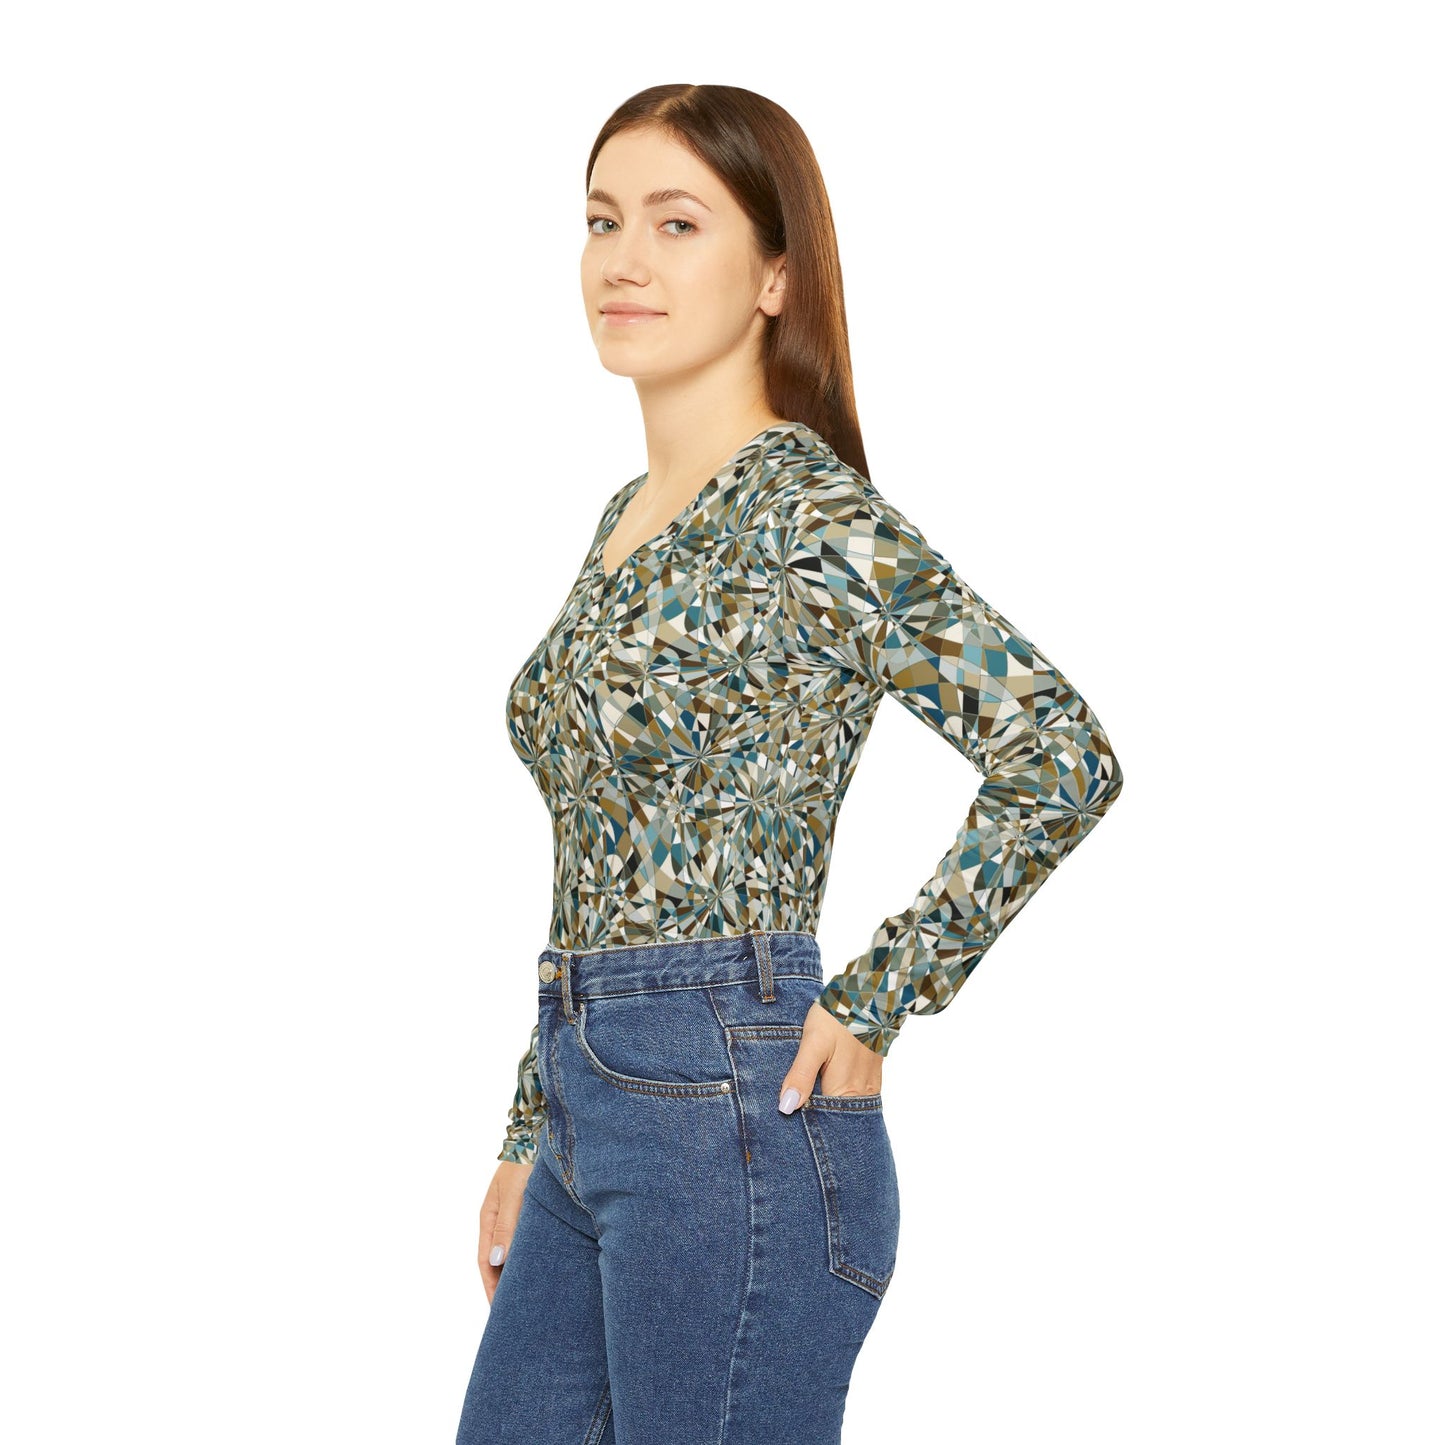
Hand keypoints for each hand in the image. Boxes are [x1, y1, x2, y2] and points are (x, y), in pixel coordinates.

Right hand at [476, 1160, 531, 1303]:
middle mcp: (500, 1219)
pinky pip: (527, 1239)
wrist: (538, 1132)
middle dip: (503, 1286)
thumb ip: (508, 1225)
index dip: (491, 1288)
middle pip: (498, 1261)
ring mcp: (514, 1214)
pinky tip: (543, 1264)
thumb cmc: (526, 1160)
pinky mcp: (531, 1209)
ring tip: (530, 1295)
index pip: (485, 1262)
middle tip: (515, 1313)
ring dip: (518, 1272)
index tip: (499, 1312)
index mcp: (489, 1217)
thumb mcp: (515, 1193)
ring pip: (513, 1251)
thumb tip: (497, 1262)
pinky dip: (530, 1255)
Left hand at [778, 1001, 882, 1112]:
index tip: (784, 1120)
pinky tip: (824, 1087)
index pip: (822, 1121)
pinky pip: (854, 1095)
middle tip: (789, 1109)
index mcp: (845, 1090)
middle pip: (834, 1117)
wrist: (870, 993)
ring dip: (826, 1106)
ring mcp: (869, 1085)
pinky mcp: (871, 1074)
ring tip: (804, 1100)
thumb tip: (787, 1107)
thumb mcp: (814, 1042)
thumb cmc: (839, 1016)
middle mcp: (861, 1094)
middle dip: (814, 1118)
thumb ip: (801, 1075)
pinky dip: (838, 1095)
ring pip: (844, 1106)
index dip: (803, 1124)